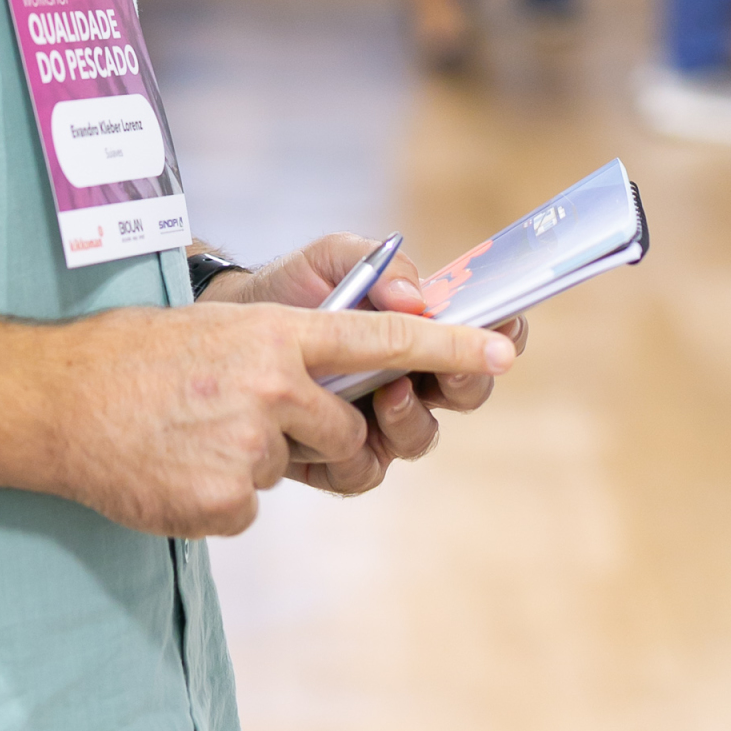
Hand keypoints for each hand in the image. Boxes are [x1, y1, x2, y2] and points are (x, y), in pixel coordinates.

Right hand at [39, 294, 514, 537]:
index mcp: (275, 334)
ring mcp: (252, 445)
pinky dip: (220, 492)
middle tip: (252, 416)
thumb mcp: (220, 327)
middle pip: (346, 433)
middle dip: (317, 437)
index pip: (380, 340)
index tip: (503, 353)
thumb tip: (342, 377)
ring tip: (196, 433)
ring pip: (295, 468)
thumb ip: (285, 348)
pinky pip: (252, 504)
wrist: (59, 400)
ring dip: (258, 459)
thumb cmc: (138, 357)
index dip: (447, 350)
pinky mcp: (230, 500)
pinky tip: (176, 464)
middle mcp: (274, 384)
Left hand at [198, 234, 528, 497]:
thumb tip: (416, 298)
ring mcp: (379, 422)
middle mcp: (410, 379)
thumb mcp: (330, 260)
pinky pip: (365, 471)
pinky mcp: (339, 457)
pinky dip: (354, 455)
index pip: (478, 332)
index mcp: (416, 329)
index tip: (504, 326)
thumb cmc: (289, 289)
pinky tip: (332, 430)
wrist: (226, 326)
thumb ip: (376, 265)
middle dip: (465, 382)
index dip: (503, 331)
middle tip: (445, 369)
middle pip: (465, 393)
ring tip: (385, 393)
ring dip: (411, 419)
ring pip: (420, 438)